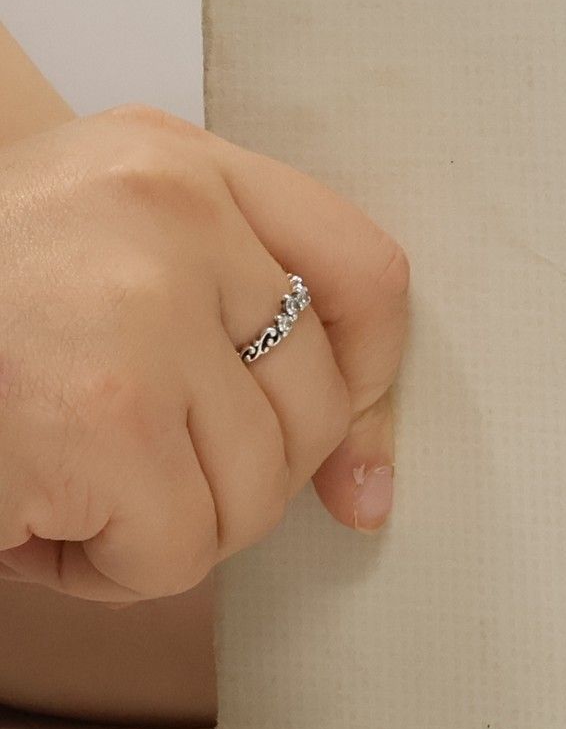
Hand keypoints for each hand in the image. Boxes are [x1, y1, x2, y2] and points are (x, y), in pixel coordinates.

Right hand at [0, 106, 408, 601]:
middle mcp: (169, 208)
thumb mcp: (103, 264)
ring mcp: (138, 303)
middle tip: (119, 461)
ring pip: (257, 489)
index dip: (369, 381)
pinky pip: (180, 549)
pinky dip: (108, 569)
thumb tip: (367, 491)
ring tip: (59, 477)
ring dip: (162, 525)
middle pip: (316, 403)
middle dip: (229, 475)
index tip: (345, 450)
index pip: (363, 271)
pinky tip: (29, 516)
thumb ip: (235, 328)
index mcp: (174, 158)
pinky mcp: (100, 410)